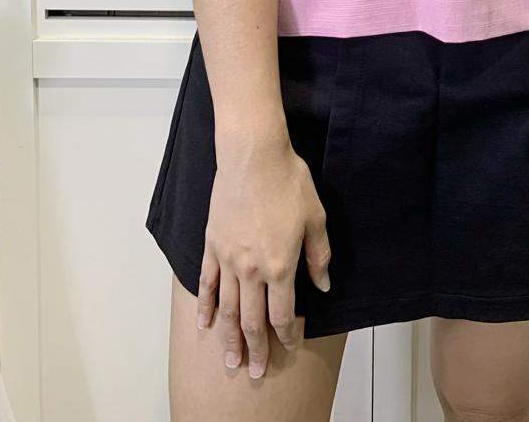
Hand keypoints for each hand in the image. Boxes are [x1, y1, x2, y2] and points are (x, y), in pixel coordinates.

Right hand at [196, 133, 329, 377]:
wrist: (253, 157)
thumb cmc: (288, 182)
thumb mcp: (316, 218)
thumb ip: (319, 256)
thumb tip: (323, 285)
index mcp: (281, 265)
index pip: (282, 313)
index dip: (287, 334)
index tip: (289, 346)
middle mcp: (251, 269)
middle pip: (253, 320)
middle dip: (256, 348)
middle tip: (253, 371)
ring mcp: (228, 259)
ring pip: (228, 309)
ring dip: (229, 338)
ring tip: (230, 360)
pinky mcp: (212, 245)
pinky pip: (207, 284)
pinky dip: (206, 307)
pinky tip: (205, 324)